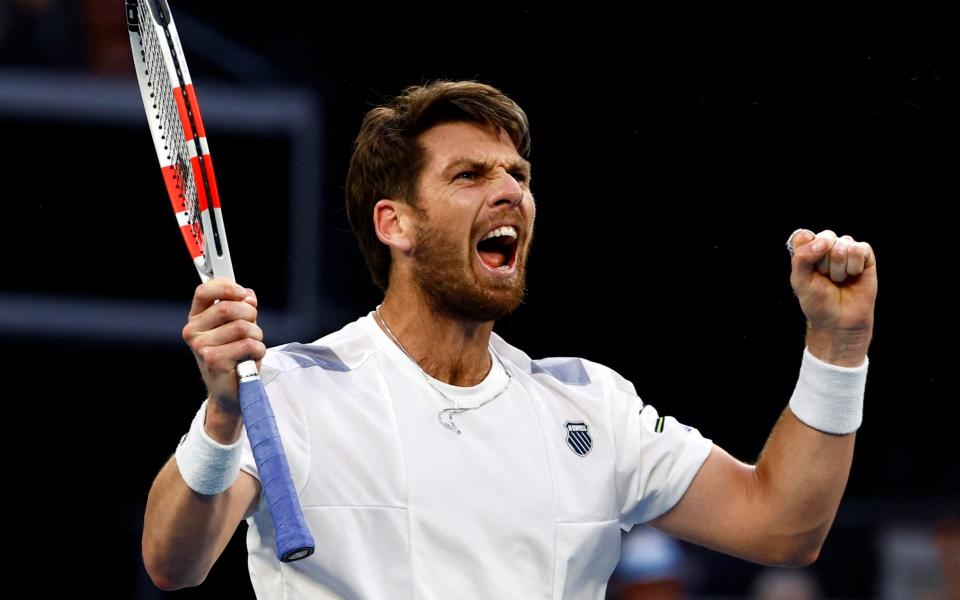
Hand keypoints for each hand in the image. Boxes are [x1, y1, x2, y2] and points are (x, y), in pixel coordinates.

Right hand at [182, 279, 264, 412]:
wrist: (230, 391)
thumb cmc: (234, 355)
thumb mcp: (236, 327)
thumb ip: (241, 307)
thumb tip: (248, 295)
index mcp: (196, 319)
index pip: (204, 291)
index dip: (226, 287)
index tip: (243, 293)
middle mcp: (193, 331)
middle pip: (229, 308)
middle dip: (250, 314)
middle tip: (253, 327)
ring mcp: (201, 347)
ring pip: (243, 327)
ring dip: (256, 335)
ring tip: (250, 346)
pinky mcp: (214, 361)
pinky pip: (249, 344)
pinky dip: (258, 350)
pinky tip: (250, 358)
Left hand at [788, 229, 876, 364]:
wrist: (839, 321)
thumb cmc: (817, 302)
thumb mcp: (800, 281)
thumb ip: (802, 257)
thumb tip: (825, 241)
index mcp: (808, 250)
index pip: (804, 236)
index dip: (807, 254)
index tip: (810, 272)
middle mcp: (827, 246)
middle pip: (825, 238)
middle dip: (824, 264)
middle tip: (826, 279)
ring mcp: (846, 250)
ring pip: (843, 244)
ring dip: (840, 268)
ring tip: (840, 280)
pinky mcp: (865, 256)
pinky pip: (859, 249)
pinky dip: (854, 266)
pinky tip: (853, 276)